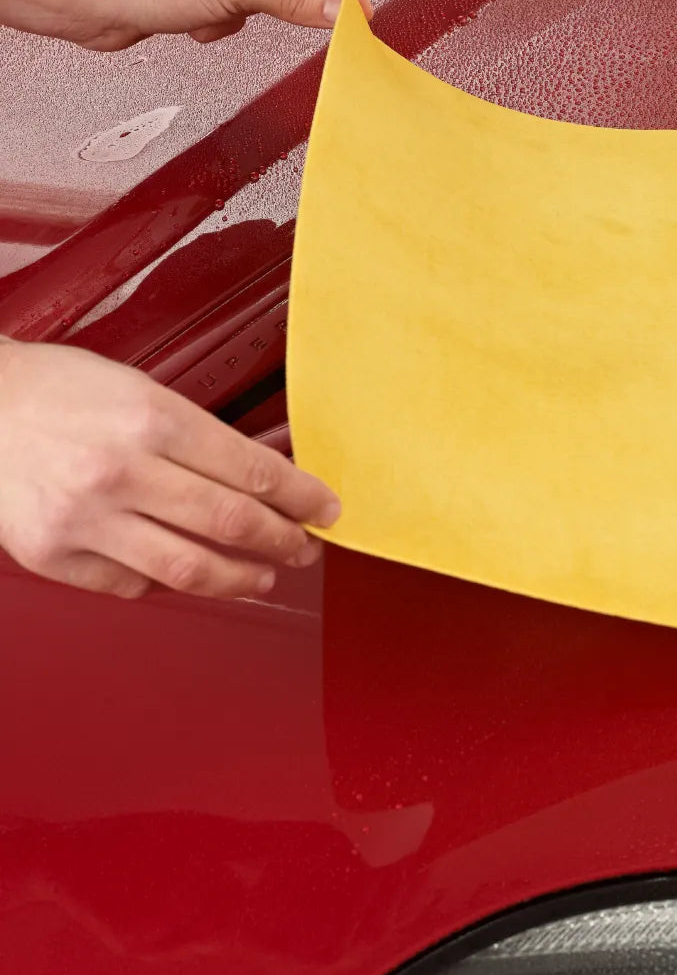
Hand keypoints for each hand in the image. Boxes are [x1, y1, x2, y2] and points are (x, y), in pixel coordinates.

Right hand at [0, 339, 339, 598]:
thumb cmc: (55, 390)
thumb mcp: (139, 390)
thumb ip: (197, 436)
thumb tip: (260, 477)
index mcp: (151, 418)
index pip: (253, 470)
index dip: (302, 496)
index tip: (325, 508)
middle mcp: (121, 469)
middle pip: (232, 521)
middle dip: (283, 539)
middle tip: (303, 545)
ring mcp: (85, 517)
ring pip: (189, 567)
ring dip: (241, 577)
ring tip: (264, 575)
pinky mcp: (53, 552)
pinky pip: (131, 584)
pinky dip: (168, 583)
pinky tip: (187, 575)